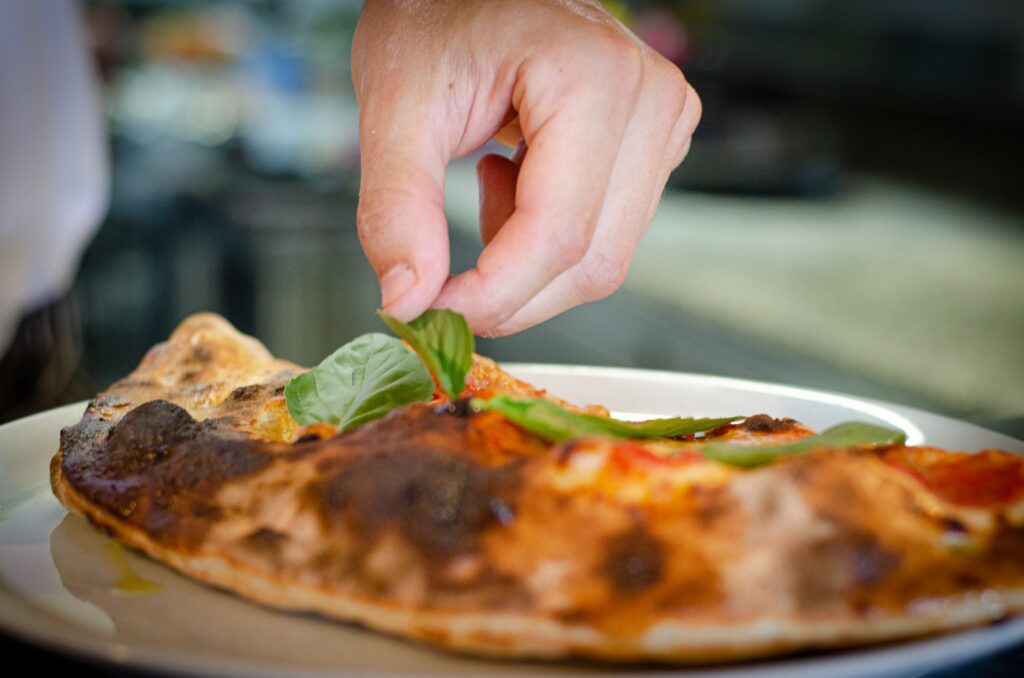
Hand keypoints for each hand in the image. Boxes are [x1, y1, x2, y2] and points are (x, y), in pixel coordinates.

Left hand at [352, 0, 699, 335]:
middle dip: (508, 290)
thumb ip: (396, 207)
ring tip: (485, 181)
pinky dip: (544, 239)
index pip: (557, 234)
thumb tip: (409, 302)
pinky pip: (606, 236)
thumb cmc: (436, 15)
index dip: (491, 295)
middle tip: (440, 266)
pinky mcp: (654, 147)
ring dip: (525, 259)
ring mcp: (664, 125)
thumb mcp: (395, 103)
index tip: (428, 315)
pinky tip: (513, 178)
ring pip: (601, 259)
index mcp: (595, 78)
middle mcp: (651, 102)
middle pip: (590, 262)